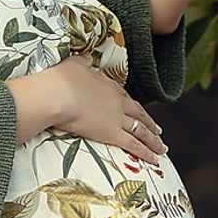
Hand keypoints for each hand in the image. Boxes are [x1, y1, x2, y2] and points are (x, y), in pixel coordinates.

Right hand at [10, 60, 167, 157]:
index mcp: (108, 85)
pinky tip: (154, 159)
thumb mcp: (73, 64)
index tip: (138, 111)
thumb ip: (82, 62)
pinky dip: (146, 153)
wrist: (56, 95)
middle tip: (158, 131)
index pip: (125, 96)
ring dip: (153, 140)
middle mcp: (117, 101)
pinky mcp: (112, 133)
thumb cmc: (60, 80)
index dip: (133, 105)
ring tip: (161, 147)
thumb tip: (86, 57)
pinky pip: (134, 145)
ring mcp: (117, 118)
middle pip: (138, 114)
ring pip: (140, 130)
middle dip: (150, 123)